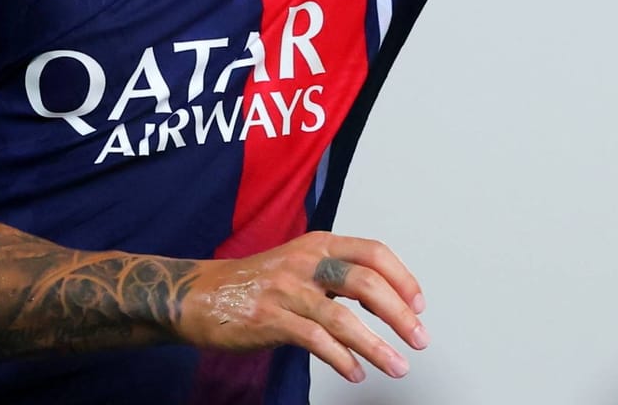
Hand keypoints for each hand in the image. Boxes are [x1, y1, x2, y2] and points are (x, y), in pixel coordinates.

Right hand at [176, 231, 427, 383]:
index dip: (402, 278)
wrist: (198, 296)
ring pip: (344, 318)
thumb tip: (386, 300)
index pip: (374, 253)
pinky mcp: (270, 319)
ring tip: (397, 365)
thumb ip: (338, 275)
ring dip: (377, 346)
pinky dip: (342, 359)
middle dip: (400, 315)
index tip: (419, 305)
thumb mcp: (301, 264)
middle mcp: (306, 262)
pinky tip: (356, 373)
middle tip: (419, 339)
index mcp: (319, 244)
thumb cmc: (255, 283)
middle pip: (367, 283)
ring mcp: (287, 290)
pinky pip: (316, 341)